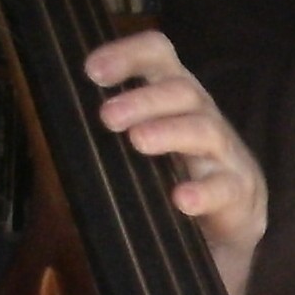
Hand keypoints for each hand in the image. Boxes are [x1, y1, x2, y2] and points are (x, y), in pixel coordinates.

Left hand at [84, 30, 268, 294]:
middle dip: (143, 99)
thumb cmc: (170, 188)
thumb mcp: (138, 156)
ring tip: (138, 142)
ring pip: (205, 130)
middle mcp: (204, 119)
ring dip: (169, 131)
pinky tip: (180, 199)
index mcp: (175, 102)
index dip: (129, 53)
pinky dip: (203, 191)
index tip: (91, 71)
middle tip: (106, 117)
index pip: (160, 57)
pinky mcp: (241, 195)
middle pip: (183, 90)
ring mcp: (227, 156)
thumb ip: (109, 138)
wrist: (222, 241)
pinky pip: (225, 188)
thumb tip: (53, 125)